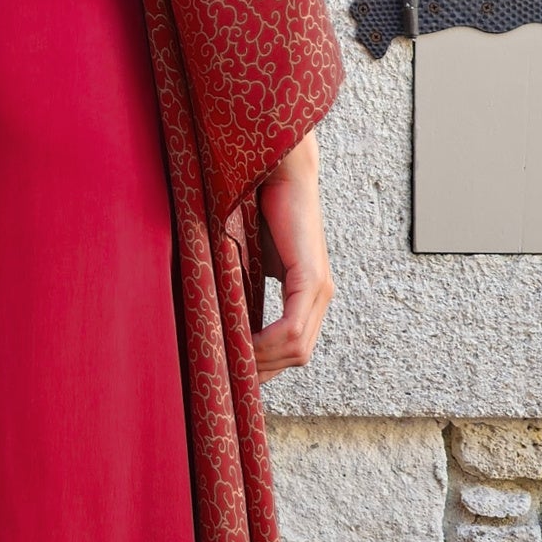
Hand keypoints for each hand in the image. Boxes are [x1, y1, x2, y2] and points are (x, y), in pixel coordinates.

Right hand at [242, 131, 333, 376]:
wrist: (276, 167)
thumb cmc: (257, 206)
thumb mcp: (249, 260)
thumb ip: (245, 289)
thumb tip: (221, 320)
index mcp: (309, 292)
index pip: (293, 348)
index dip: (266, 366)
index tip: (236, 373)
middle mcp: (320, 294)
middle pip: (296, 355)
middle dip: (262, 370)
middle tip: (228, 375)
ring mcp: (319, 288)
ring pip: (297, 348)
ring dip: (262, 360)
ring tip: (230, 360)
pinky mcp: (311, 277)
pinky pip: (293, 328)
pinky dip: (268, 343)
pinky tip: (243, 346)